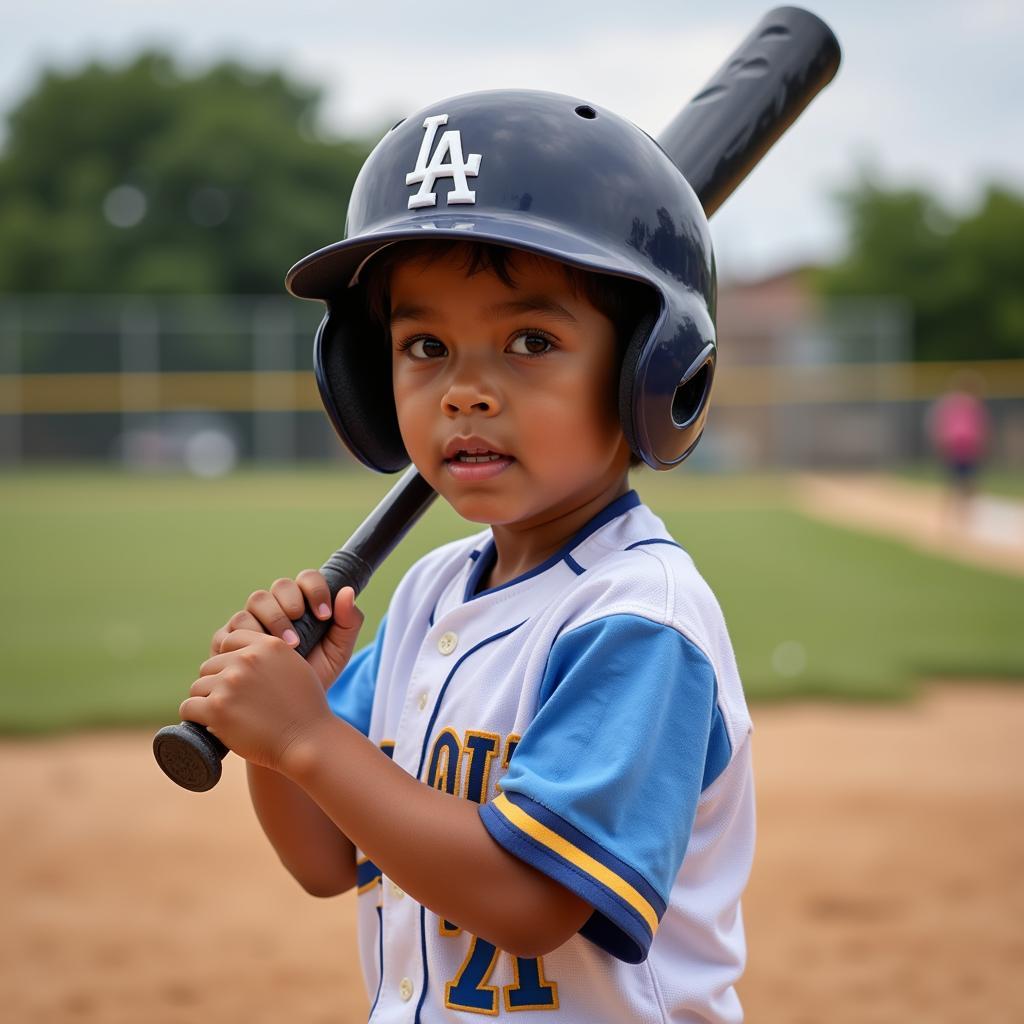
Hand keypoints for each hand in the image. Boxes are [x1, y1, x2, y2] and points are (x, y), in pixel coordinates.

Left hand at [180, 629, 333, 772]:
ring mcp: (230, 683)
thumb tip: (243, 656)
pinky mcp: (217, 708)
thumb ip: (270, 657)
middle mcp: (247, 659)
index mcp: (267, 645)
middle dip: (217, 683)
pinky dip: (194, 718)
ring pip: (198, 687)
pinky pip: (189, 708)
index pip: (230, 640)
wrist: (308, 741)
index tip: (236, 678)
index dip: (230, 660)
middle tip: (232, 704)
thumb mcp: (295, 667)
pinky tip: (208, 725)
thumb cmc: (305, 710)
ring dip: (206, 701)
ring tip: (224, 717)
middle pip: (210, 666)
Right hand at [211, 573, 363, 689]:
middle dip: (292, 603)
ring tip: (289, 646)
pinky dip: (249, 637)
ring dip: (274, 619)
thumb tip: (347, 591)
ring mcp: (252, 621)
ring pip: (256, 601)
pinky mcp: (229, 640)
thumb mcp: (338, 652)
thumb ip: (348, 622)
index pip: (306, 579)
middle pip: (279, 586)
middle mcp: (275, 608)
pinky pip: (234, 627)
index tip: (325, 615)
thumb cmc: (315, 676)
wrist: (291, 711)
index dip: (315, 590)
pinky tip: (262, 656)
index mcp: (302, 604)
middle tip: (303, 626)